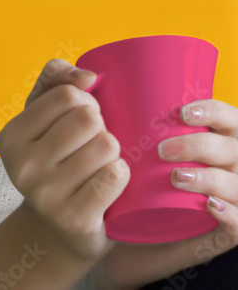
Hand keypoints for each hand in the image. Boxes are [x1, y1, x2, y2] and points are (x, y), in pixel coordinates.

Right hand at [0, 58, 128, 261]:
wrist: (56, 229)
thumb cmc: (55, 161)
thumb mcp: (44, 118)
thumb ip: (57, 81)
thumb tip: (88, 76)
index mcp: (10, 137)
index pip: (66, 96)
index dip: (85, 102)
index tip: (79, 121)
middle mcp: (22, 166)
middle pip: (88, 118)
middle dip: (101, 127)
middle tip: (91, 145)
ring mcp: (46, 195)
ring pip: (107, 145)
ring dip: (113, 153)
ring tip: (98, 165)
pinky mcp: (74, 218)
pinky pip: (116, 175)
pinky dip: (121, 175)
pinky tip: (108, 183)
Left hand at [89, 98, 237, 288]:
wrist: (108, 231)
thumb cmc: (110, 176)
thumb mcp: (103, 141)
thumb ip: (95, 107)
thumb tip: (87, 76)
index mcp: (207, 139)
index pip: (227, 118)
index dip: (214, 111)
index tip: (181, 112)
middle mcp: (222, 167)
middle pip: (233, 148)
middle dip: (203, 145)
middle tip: (164, 149)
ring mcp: (225, 199)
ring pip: (237, 184)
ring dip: (211, 178)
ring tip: (176, 176)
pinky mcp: (219, 234)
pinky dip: (231, 214)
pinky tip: (209, 207)